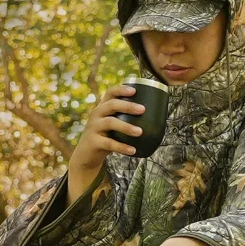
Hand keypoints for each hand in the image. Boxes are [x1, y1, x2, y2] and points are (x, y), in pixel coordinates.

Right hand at [67, 84, 145, 204]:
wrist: (87, 155)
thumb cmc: (106, 137)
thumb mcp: (113, 126)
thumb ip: (127, 120)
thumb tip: (157, 119)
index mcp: (102, 108)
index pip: (110, 93)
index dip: (121, 89)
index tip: (134, 90)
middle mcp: (96, 115)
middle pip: (111, 105)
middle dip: (127, 105)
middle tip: (143, 109)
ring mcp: (93, 128)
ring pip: (110, 123)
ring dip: (126, 127)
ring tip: (140, 132)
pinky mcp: (93, 142)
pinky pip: (109, 143)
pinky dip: (122, 147)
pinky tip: (133, 150)